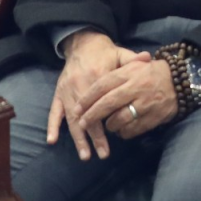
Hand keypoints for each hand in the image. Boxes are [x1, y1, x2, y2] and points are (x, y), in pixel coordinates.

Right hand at [47, 31, 143, 159]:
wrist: (82, 44)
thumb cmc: (105, 52)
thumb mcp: (120, 53)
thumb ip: (133, 59)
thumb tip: (149, 58)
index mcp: (97, 78)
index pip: (103, 104)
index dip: (108, 121)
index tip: (116, 138)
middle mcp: (80, 87)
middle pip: (88, 116)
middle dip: (95, 137)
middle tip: (103, 154)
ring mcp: (67, 92)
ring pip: (72, 119)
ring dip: (78, 138)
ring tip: (85, 156)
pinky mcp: (58, 93)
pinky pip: (53, 111)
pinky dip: (52, 126)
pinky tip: (51, 141)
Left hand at [81, 56, 180, 139]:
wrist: (182, 81)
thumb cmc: (153, 73)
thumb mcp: (135, 65)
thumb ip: (116, 72)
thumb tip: (93, 83)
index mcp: (130, 73)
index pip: (103, 85)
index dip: (88, 98)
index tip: (77, 108)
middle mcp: (136, 88)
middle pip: (108, 103)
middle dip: (92, 115)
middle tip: (82, 123)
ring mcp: (145, 104)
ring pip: (119, 119)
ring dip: (109, 125)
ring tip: (107, 125)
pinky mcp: (153, 118)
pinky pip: (132, 129)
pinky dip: (123, 132)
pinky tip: (121, 129)